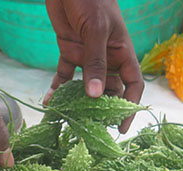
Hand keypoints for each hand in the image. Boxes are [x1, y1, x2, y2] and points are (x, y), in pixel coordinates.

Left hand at [44, 0, 143, 132]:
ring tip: (70, 120)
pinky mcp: (69, 51)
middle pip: (109, 90)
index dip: (130, 106)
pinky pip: (64, 75)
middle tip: (91, 128)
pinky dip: (57, 88)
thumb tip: (95, 96)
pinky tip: (49, 101)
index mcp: (122, 52)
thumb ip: (95, 62)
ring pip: (86, 86)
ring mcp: (87, 56)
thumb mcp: (96, 30)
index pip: (133, 84)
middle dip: (101, 109)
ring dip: (79, 102)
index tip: (121, 127)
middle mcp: (106, 58)